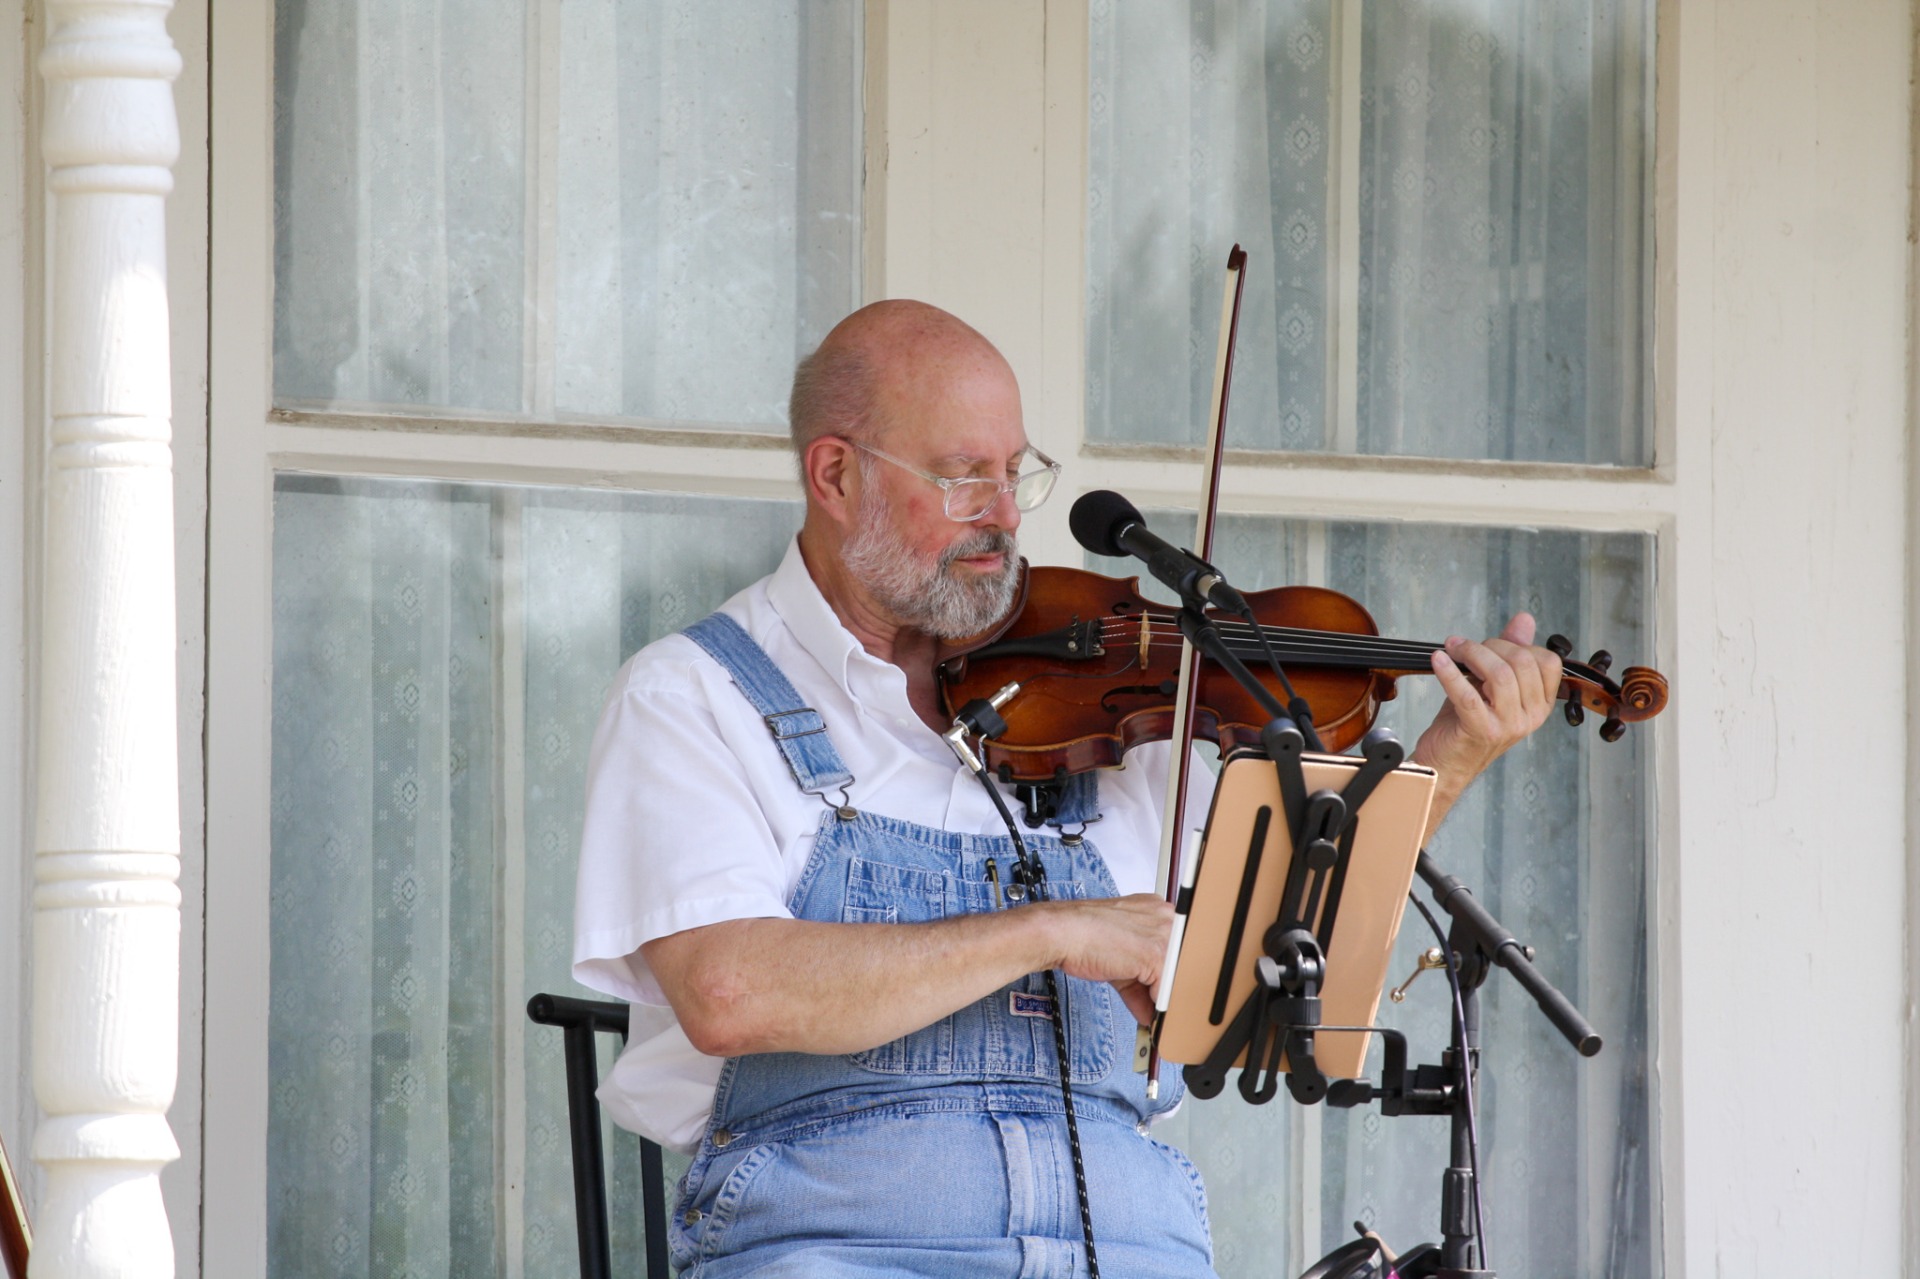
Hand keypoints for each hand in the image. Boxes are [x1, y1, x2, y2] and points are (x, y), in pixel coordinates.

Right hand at [1037, 893, 1174, 1026]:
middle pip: (1179, 963)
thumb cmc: (1082, 937)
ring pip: (1175, 977)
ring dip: (1162, 1001)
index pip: (1173, 950)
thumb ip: (1138, 981)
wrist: (1063, 933)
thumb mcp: (1119, 958)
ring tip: (1149, 1016)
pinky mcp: (1156, 954)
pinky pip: (1165, 989)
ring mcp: (1163, 934)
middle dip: (1166, 991)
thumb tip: (1148, 1009)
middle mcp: (1165, 917)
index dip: (1164, 978)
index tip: (1158, 996)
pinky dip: (1155, 1006)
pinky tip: (1143, 1012)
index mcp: (1156, 910)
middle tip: (1155, 1012)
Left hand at [1409, 612, 1563, 832]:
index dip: (1516, 644)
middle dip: (1488, 645)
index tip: (1488, 645)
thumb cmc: (1465, 722)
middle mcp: (1531, 716)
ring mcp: (1509, 726)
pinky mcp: (1481, 731)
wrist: (1444, 765)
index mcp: (1540, 705)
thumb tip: (1525, 619)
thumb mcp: (1489, 685)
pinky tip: (1438, 660)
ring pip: (1499, 675)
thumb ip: (1510, 653)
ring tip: (1450, 650)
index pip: (1547, 661)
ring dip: (1470, 654)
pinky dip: (1449, 672)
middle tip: (1461, 645)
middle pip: (1521, 662)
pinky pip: (1468, 695)